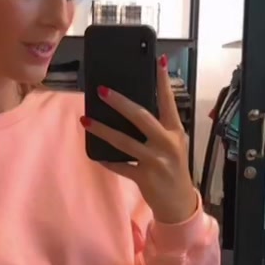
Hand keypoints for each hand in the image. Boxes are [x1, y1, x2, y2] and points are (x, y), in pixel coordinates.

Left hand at [81, 56, 198, 225]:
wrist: (179, 203)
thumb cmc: (172, 169)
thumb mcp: (172, 145)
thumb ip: (157, 129)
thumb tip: (130, 110)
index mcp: (175, 131)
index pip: (169, 101)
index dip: (164, 81)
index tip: (159, 60)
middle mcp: (167, 143)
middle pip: (141, 117)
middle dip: (120, 103)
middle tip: (101, 90)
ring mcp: (156, 161)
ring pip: (125, 142)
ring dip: (103, 130)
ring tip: (86, 120)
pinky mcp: (145, 177)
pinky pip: (120, 166)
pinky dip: (107, 160)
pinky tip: (95, 154)